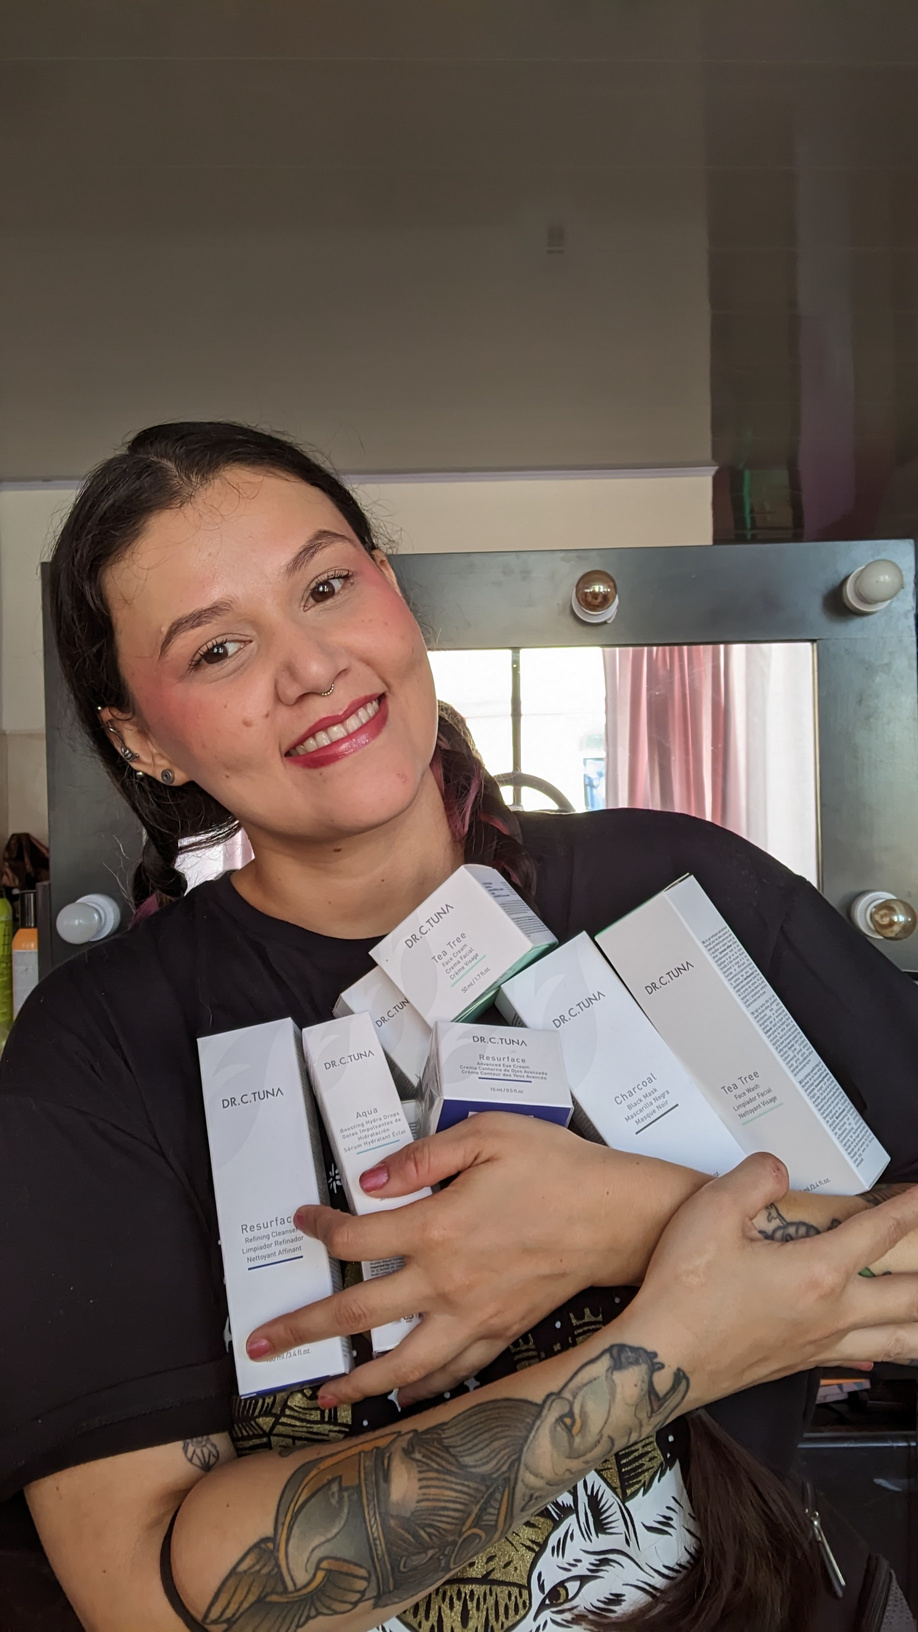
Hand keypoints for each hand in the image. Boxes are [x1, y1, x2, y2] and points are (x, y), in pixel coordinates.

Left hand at [246, 1112, 705, 1406]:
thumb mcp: (488, 1134)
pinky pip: (453, 1374)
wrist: (617, 1215)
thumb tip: (371, 1180)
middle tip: (263, 1345)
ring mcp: (473, 1317)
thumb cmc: (555, 1167)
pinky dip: (422, 1392)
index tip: (304, 1219)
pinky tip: (402, 1399)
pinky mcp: (500, 1334)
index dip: (320, 1228)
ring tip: (322, 1396)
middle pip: (358, 1315)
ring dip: (355, 1383)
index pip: (356, 1238)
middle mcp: (447, 1282)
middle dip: (304, 1330)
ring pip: (400, 1364)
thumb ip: (423, 1154)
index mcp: (438, 1227)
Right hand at [629, 1153, 917, 1407]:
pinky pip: (865, 1355)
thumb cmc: (684, 1292)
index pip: (880, 1232)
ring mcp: (819, 1344)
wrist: (659, 1360)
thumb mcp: (712, 1210)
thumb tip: (778, 1168)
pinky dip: (893, 1346)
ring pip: (899, 1339)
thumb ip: (755, 1178)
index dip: (910, 1209)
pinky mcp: (800, 1363)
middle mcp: (831, 1313)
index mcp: (817, 1272)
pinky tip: (888, 1343)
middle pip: (910, 1295)